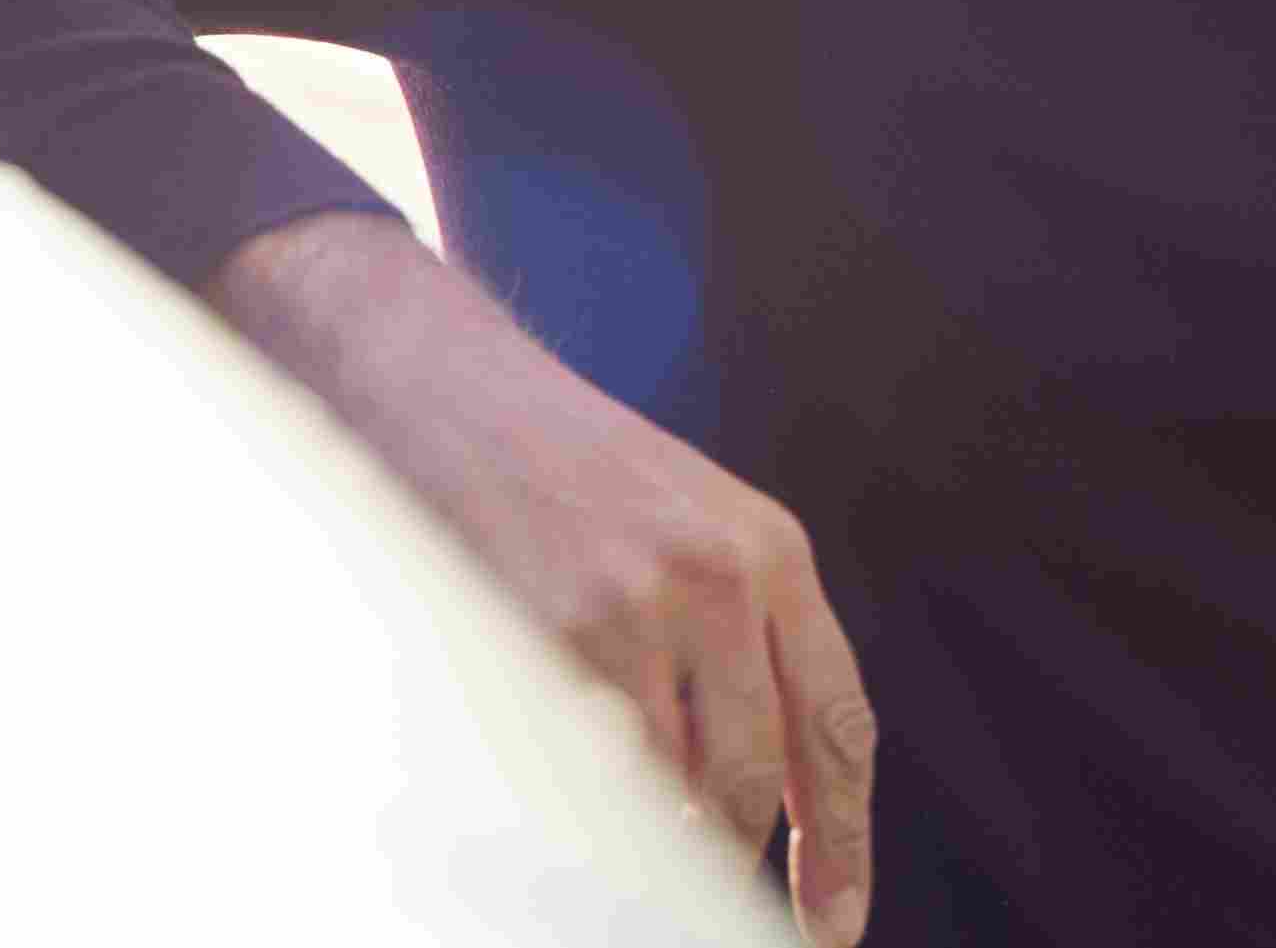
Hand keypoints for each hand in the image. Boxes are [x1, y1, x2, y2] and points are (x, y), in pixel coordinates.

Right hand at [209, 212, 875, 944]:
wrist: (436, 381)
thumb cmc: (562, 475)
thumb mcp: (691, 523)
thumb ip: (742, 637)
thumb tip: (758, 804)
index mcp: (772, 552)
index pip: (835, 728)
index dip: (840, 844)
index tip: (832, 928)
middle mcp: (719, 577)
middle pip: (756, 779)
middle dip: (727, 864)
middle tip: (700, 910)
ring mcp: (629, 608)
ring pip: (665, 790)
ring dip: (646, 848)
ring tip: (616, 856)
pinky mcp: (540, 634)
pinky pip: (582, 774)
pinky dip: (579, 818)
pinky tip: (560, 817)